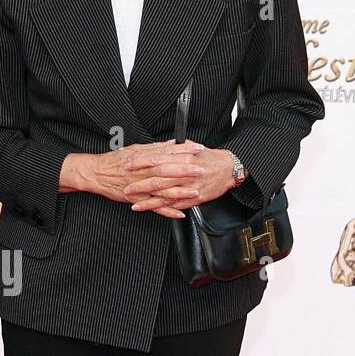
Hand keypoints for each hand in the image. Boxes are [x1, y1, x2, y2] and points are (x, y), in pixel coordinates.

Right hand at [59, 140, 206, 218]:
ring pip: (161, 189)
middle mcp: (142, 171)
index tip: (198, 149)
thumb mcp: (135, 149)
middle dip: (185, 170)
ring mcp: (139, 186)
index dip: (184, 151)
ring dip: (179, 191)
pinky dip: (166, 211)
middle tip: (201, 169)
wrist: (95, 173)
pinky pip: (153, 207)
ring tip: (194, 191)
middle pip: (166, 169)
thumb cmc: (115, 161)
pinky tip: (179, 213)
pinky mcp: (136, 199)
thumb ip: (155, 148)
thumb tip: (173, 143)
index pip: (167, 152)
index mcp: (144, 157)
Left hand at [123, 143, 237, 216]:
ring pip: (164, 194)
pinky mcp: (193, 199)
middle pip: (158, 178)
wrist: (228, 169)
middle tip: (125, 185)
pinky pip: (174, 204)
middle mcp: (185, 173)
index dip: (141, 162)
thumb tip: (160, 146)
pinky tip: (149, 209)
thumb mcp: (192, 148)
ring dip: (146, 199)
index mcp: (183, 158)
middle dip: (139, 183)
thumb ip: (175, 148)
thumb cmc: (209, 158)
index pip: (157, 159)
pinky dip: (160, 208)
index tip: (128, 164)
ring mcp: (188, 187)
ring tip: (132, 201)